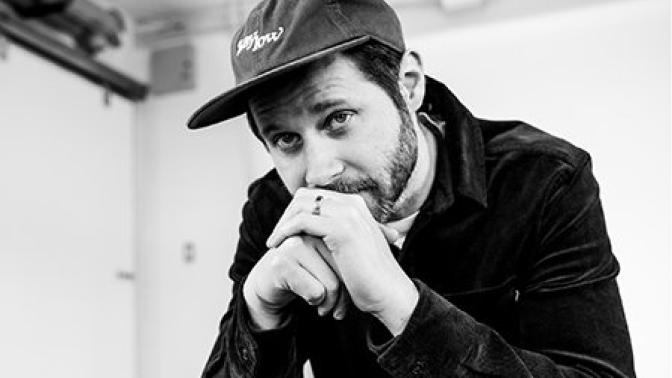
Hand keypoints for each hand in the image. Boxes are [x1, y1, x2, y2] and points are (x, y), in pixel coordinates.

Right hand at [243, 235, 348, 329]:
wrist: (269, 287)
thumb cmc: (306, 274)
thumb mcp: (333, 261)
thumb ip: (356, 250)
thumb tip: (394, 236)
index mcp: (325, 227)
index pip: (352, 257)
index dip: (353, 281)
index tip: (346, 299)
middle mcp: (310, 233)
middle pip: (344, 270)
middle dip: (343, 296)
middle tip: (337, 310)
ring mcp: (293, 245)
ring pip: (331, 283)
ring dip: (330, 303)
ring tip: (323, 308)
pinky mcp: (281, 263)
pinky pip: (314, 292)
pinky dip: (315, 303)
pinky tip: (307, 301)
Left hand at [266, 188, 418, 335]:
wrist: (389, 294)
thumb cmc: (370, 278)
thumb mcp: (351, 249)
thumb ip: (335, 235)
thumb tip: (315, 234)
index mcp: (356, 206)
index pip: (315, 196)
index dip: (296, 212)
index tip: (284, 232)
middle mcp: (353, 204)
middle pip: (306, 196)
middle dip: (287, 214)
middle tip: (276, 237)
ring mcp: (348, 214)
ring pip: (301, 206)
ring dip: (283, 222)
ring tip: (274, 242)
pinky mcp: (341, 229)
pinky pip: (302, 221)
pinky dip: (286, 231)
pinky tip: (278, 245)